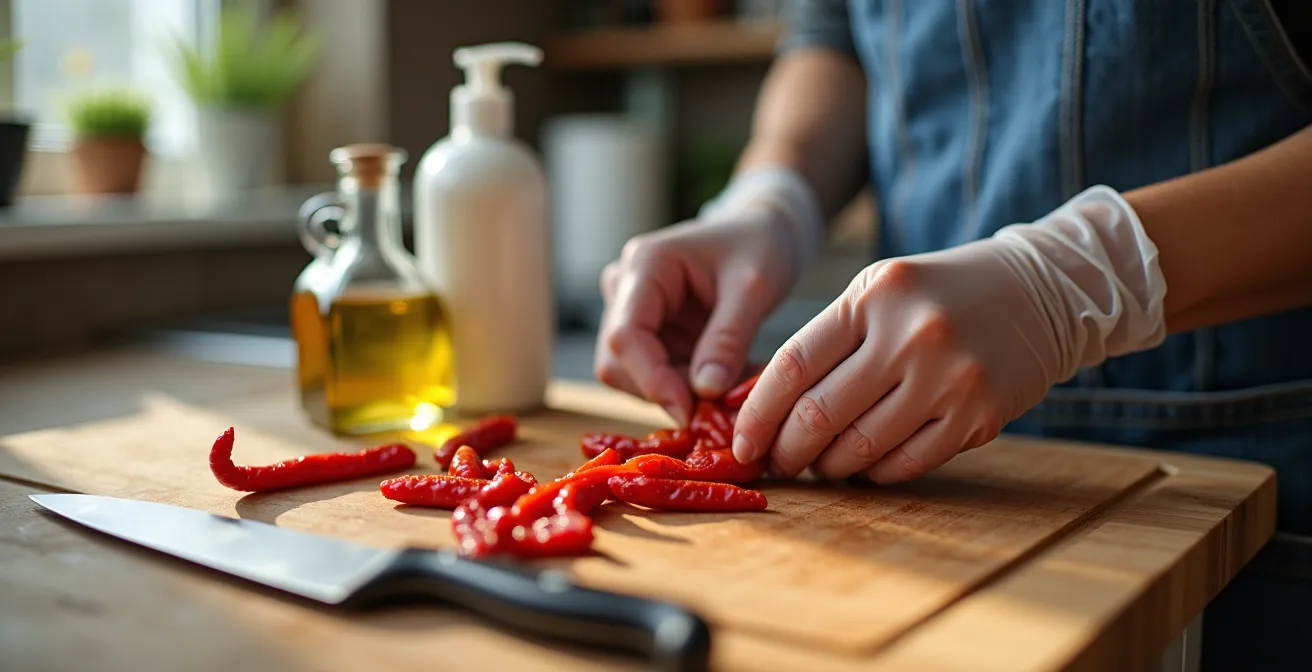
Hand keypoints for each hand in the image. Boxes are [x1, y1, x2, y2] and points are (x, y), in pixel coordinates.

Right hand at [594, 206, 797, 423]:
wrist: (764, 234)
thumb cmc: (760, 246)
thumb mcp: (754, 288)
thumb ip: (729, 339)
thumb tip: (705, 392)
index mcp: (645, 265)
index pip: (624, 335)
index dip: (650, 379)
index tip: (689, 411)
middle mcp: (626, 288)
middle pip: (618, 361)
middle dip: (664, 391)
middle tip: (717, 407)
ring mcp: (634, 312)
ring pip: (632, 376)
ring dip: (677, 393)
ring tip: (731, 388)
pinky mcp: (650, 334)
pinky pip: (655, 375)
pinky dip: (687, 389)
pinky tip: (725, 380)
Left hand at [731, 186, 1167, 482]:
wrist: (1038, 290)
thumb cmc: (939, 294)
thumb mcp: (879, 292)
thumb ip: (828, 341)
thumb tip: (767, 407)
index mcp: (872, 297)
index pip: (793, 366)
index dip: (758, 413)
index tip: (743, 442)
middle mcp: (909, 335)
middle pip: (821, 414)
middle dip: (788, 450)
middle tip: (779, 461)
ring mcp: (948, 377)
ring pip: (861, 447)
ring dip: (830, 466)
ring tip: (821, 464)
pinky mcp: (979, 414)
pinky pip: (907, 462)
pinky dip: (876, 472)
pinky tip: (867, 465)